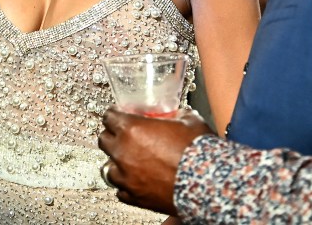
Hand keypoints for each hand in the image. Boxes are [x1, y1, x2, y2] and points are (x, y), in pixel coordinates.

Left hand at [98, 107, 213, 215]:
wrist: (208, 184)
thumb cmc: (198, 152)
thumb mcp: (189, 121)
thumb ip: (177, 116)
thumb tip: (178, 115)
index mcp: (131, 129)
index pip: (109, 117)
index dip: (114, 114)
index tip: (116, 115)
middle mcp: (123, 152)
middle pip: (103, 140)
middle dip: (112, 136)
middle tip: (122, 136)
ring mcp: (126, 177)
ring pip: (108, 167)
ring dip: (117, 163)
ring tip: (129, 161)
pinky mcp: (134, 196)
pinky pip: (120, 190)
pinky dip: (126, 185)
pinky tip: (135, 181)